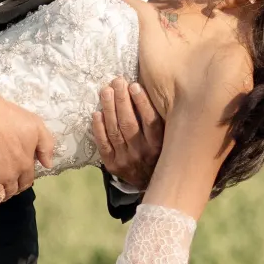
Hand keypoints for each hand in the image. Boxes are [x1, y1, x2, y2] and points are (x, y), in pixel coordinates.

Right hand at [0, 89, 54, 214]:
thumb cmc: (8, 117)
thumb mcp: (36, 125)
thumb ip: (46, 146)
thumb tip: (48, 165)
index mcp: (25, 164)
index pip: (27, 181)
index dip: (23, 182)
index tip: (19, 181)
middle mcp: (10, 175)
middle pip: (13, 190)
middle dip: (11, 190)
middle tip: (7, 187)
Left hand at [92, 77, 163, 191]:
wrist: (150, 182)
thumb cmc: (158, 153)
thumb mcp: (166, 139)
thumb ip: (160, 120)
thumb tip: (146, 90)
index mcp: (159, 145)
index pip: (151, 121)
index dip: (142, 102)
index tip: (134, 85)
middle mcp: (143, 153)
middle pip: (129, 123)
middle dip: (121, 100)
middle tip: (117, 81)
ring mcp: (126, 160)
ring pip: (115, 131)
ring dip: (109, 109)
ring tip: (105, 91)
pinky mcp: (113, 165)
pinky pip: (103, 144)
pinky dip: (99, 128)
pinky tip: (96, 113)